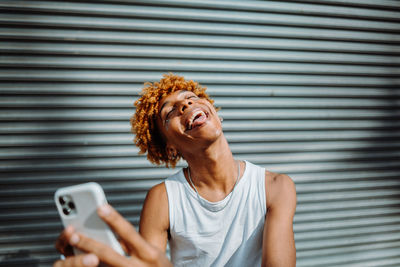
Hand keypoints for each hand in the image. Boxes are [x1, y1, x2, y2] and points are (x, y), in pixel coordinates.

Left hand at [53, 204, 171, 266]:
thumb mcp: (153, 254)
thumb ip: (135, 245)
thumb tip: (112, 234)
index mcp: (150, 253)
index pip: (129, 232)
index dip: (114, 219)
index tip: (100, 207)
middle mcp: (140, 266)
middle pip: (109, 253)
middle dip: (89, 243)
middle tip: (73, 234)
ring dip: (86, 262)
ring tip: (71, 253)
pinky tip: (83, 266)